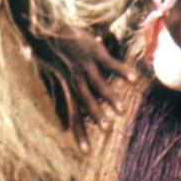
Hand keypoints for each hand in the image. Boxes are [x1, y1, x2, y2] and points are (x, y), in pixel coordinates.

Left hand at [28, 26, 127, 147]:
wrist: (46, 30)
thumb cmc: (49, 58)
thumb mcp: (50, 83)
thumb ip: (60, 106)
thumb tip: (61, 126)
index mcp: (65, 88)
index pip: (71, 115)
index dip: (78, 132)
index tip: (84, 150)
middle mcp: (74, 79)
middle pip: (85, 101)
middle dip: (96, 116)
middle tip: (107, 129)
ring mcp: (85, 66)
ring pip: (98, 84)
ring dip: (110, 97)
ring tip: (121, 110)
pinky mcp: (94, 53)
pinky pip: (110, 64)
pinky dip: (122, 71)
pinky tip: (133, 79)